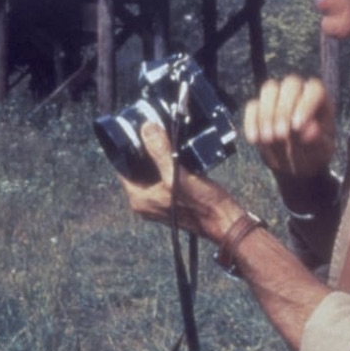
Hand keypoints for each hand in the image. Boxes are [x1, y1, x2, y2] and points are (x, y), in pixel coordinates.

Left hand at [118, 120, 242, 242]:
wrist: (226, 222)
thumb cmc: (202, 205)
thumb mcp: (177, 174)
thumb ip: (160, 151)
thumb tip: (146, 129)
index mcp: (140, 199)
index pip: (123, 168)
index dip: (127, 149)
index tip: (134, 131)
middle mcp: (146, 202)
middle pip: (138, 168)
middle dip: (145, 150)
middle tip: (152, 129)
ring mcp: (160, 201)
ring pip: (153, 171)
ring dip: (158, 156)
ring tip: (165, 137)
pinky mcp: (174, 198)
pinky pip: (166, 176)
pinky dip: (170, 164)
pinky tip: (178, 151)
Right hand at [243, 75, 336, 182]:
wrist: (297, 164)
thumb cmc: (314, 153)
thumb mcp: (321, 151)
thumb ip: (318, 141)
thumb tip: (310, 129)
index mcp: (320, 99)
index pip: (314, 89)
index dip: (305, 105)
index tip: (297, 127)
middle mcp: (300, 92)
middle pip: (290, 84)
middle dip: (284, 109)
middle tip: (281, 135)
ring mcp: (278, 97)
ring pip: (269, 90)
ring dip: (266, 114)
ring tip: (269, 139)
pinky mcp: (260, 107)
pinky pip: (252, 106)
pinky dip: (251, 122)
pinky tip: (255, 139)